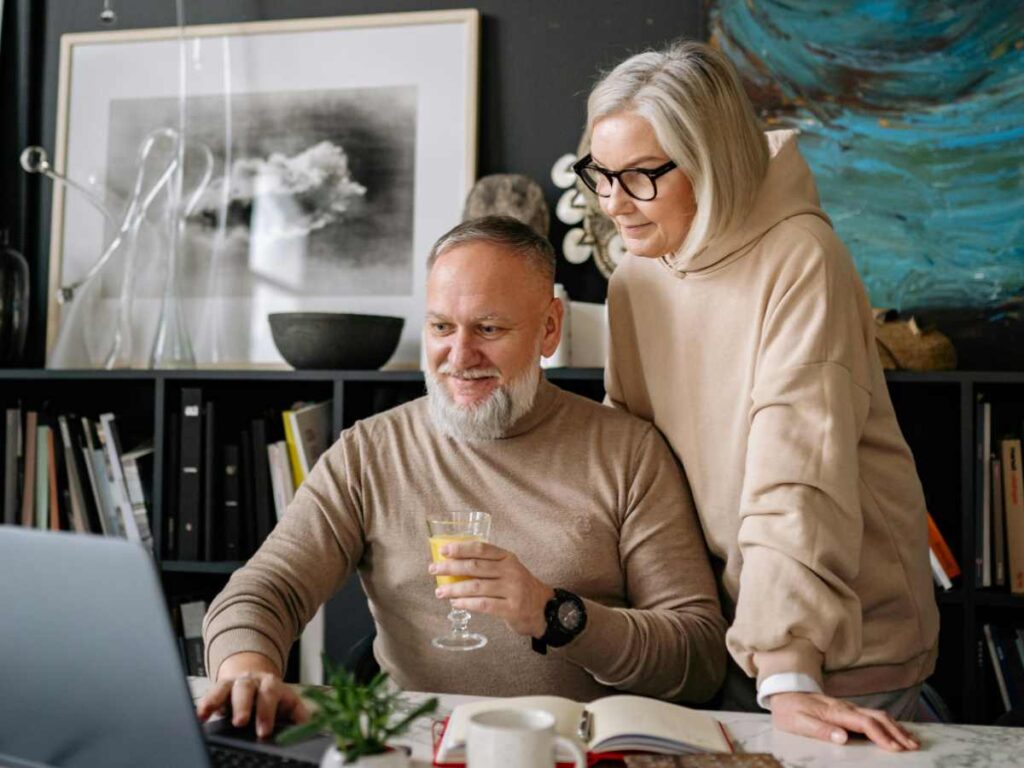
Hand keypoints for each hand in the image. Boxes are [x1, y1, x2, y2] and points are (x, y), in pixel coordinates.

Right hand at [195, 652, 309, 738]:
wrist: (254, 676)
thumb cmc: (271, 697)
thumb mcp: (286, 703)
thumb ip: (297, 713)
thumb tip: (311, 725)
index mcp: (272, 685)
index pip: (271, 695)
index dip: (267, 713)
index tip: (264, 732)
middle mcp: (253, 681)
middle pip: (248, 689)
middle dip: (244, 705)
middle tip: (240, 722)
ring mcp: (235, 683)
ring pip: (226, 687)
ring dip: (218, 701)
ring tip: (208, 715)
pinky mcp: (219, 687)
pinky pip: (210, 693)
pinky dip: (204, 703)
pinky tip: (199, 715)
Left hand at [430, 540, 554, 636]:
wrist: (545, 608)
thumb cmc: (519, 588)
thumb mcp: (509, 570)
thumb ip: (488, 566)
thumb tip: (453, 565)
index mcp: (508, 558)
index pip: (482, 549)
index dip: (461, 548)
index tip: (443, 550)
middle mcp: (511, 571)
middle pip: (475, 566)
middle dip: (451, 567)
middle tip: (433, 570)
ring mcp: (512, 589)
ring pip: (476, 586)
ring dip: (454, 589)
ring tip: (439, 592)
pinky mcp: (512, 608)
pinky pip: (484, 604)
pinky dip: (467, 603)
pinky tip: (455, 603)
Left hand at [770, 692, 918, 751]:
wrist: (783, 692)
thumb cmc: (789, 710)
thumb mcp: (797, 722)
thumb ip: (820, 729)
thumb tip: (842, 737)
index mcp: (835, 712)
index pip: (864, 723)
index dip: (881, 736)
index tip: (894, 749)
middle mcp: (845, 707)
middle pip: (877, 717)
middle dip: (897, 732)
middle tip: (913, 746)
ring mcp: (847, 707)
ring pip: (878, 715)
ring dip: (896, 727)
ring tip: (912, 740)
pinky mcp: (847, 710)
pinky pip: (872, 715)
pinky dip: (888, 723)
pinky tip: (896, 731)